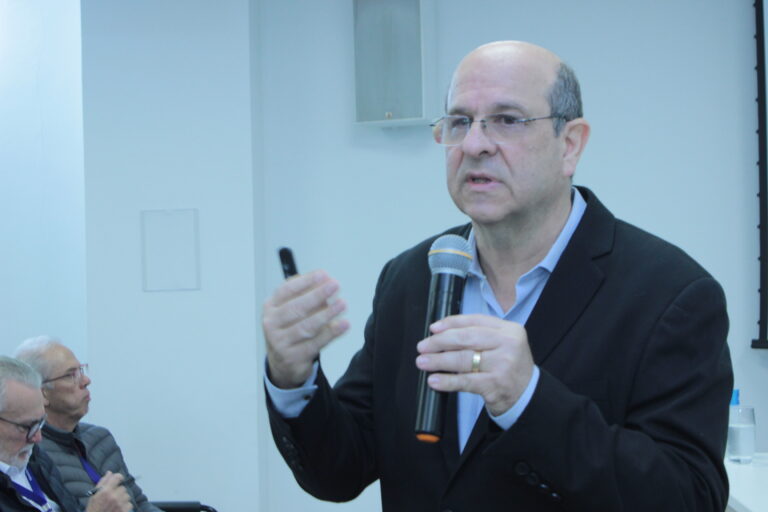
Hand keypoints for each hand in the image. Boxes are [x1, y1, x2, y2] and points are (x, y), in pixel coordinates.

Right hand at [85, 472, 131, 511]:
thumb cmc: (93, 509)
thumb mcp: (94, 495)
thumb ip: (102, 482)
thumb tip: (110, 473)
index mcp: (106, 491)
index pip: (118, 477)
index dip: (118, 477)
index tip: (118, 480)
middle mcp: (114, 496)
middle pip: (123, 488)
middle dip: (118, 491)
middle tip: (112, 497)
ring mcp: (120, 504)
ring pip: (127, 495)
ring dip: (122, 499)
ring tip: (115, 503)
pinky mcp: (124, 510)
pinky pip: (129, 504)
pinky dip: (125, 506)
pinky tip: (118, 508)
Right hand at [263, 270, 349, 387]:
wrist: (282, 362)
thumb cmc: (290, 329)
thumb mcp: (293, 309)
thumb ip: (308, 295)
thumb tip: (326, 281)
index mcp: (271, 307)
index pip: (286, 290)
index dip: (306, 281)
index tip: (323, 275)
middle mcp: (271, 324)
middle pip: (296, 308)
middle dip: (317, 295)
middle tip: (335, 285)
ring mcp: (280, 342)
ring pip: (306, 327)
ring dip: (327, 314)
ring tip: (342, 304)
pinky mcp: (292, 358)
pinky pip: (315, 343)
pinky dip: (331, 333)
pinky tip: (343, 324)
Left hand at [415, 314, 533, 415]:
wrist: (527, 395)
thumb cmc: (508, 366)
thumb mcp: (501, 344)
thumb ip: (478, 335)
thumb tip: (440, 331)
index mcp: (509, 330)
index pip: (474, 321)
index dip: (450, 323)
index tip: (433, 328)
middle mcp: (508, 344)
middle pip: (466, 338)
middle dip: (440, 342)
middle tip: (423, 346)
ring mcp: (503, 364)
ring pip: (463, 359)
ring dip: (438, 361)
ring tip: (423, 362)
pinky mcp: (496, 384)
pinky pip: (466, 381)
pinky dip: (447, 381)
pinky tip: (435, 380)